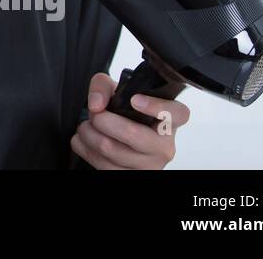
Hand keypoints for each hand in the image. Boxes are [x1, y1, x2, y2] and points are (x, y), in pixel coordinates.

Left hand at [70, 71, 190, 168]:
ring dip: (88, 134)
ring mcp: (149, 165)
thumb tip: (96, 105)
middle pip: (133, 134)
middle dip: (103, 120)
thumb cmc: (125, 113)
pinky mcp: (131, 176)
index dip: (157, 107)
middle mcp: (163, 146)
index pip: (177, 114)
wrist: (120, 136)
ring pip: (111, 149)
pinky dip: (85, 148)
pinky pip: (102, 165)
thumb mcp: (116, 91)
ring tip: (87, 126)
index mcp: (169, 121)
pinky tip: (85, 139)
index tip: (135, 100)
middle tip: (95, 114)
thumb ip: (103, 87)